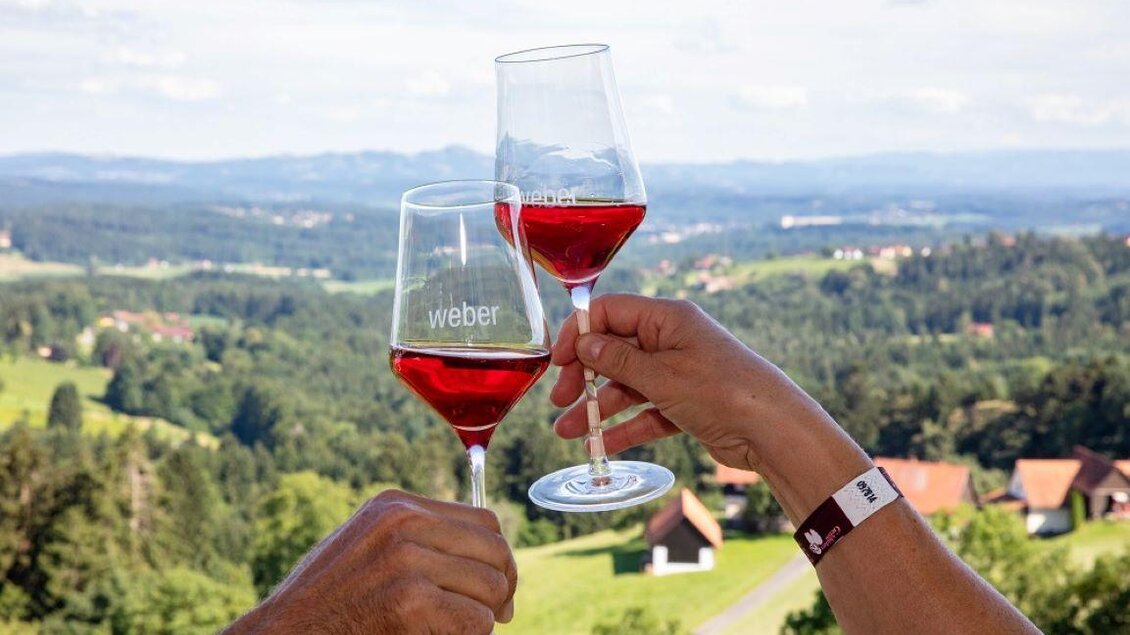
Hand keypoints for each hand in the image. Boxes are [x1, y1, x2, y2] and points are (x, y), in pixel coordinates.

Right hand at [226, 490, 515, 634]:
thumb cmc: (325, 604)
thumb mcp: (368, 548)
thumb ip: (418, 540)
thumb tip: (491, 555)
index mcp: (395, 506)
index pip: (482, 520)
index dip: (498, 556)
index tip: (497, 585)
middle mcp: (403, 523)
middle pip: (494, 550)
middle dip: (502, 587)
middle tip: (498, 614)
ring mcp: (406, 560)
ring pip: (490, 587)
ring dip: (482, 617)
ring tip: (454, 628)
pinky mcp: (409, 602)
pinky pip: (475, 621)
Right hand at [551, 294, 840, 472]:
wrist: (773, 430)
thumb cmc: (722, 391)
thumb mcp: (662, 376)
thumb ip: (619, 361)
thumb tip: (585, 344)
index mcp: (667, 318)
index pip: (610, 312)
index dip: (579, 334)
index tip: (557, 362)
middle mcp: (671, 340)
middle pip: (614, 351)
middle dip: (584, 376)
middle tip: (560, 401)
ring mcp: (679, 372)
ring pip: (627, 385)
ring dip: (597, 407)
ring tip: (568, 433)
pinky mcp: (686, 403)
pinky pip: (646, 410)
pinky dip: (624, 426)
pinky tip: (599, 446)